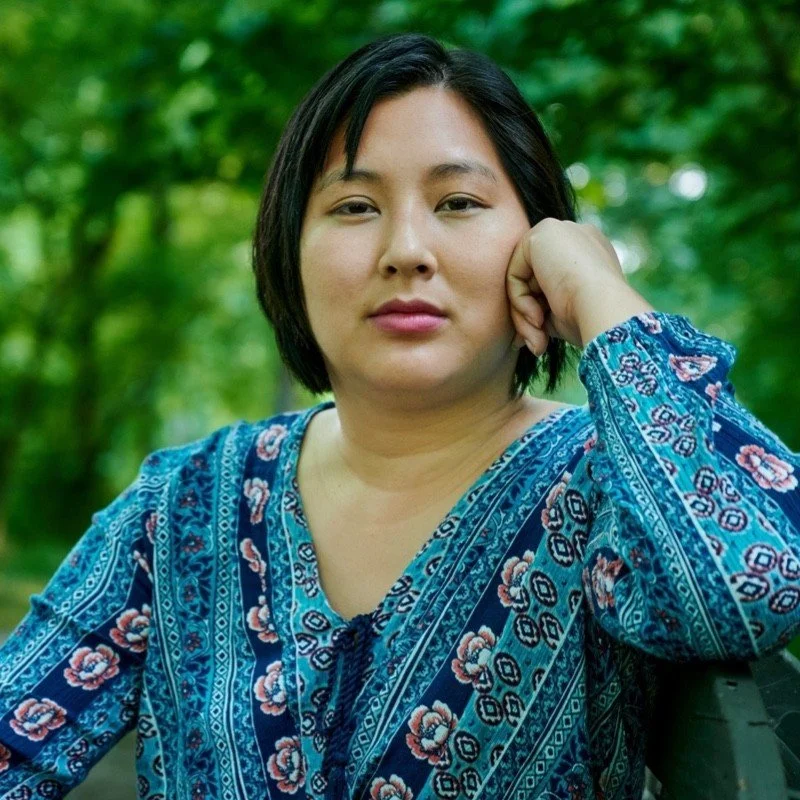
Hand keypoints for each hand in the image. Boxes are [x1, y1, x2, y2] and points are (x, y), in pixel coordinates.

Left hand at [505, 218, 628, 352]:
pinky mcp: (542, 234)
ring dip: (522, 315)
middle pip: (532, 280)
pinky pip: (515, 273)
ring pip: (521, 279)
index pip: (549, 282)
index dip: (539, 312)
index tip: (539, 340)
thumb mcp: (565, 314)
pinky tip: (537, 317)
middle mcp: (576, 237)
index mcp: (589, 255)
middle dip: (527, 316)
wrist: (605, 310)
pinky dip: (519, 301)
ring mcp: (560, 232)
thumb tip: (529, 320)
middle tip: (535, 344)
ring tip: (537, 337)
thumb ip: (545, 308)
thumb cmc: (591, 321)